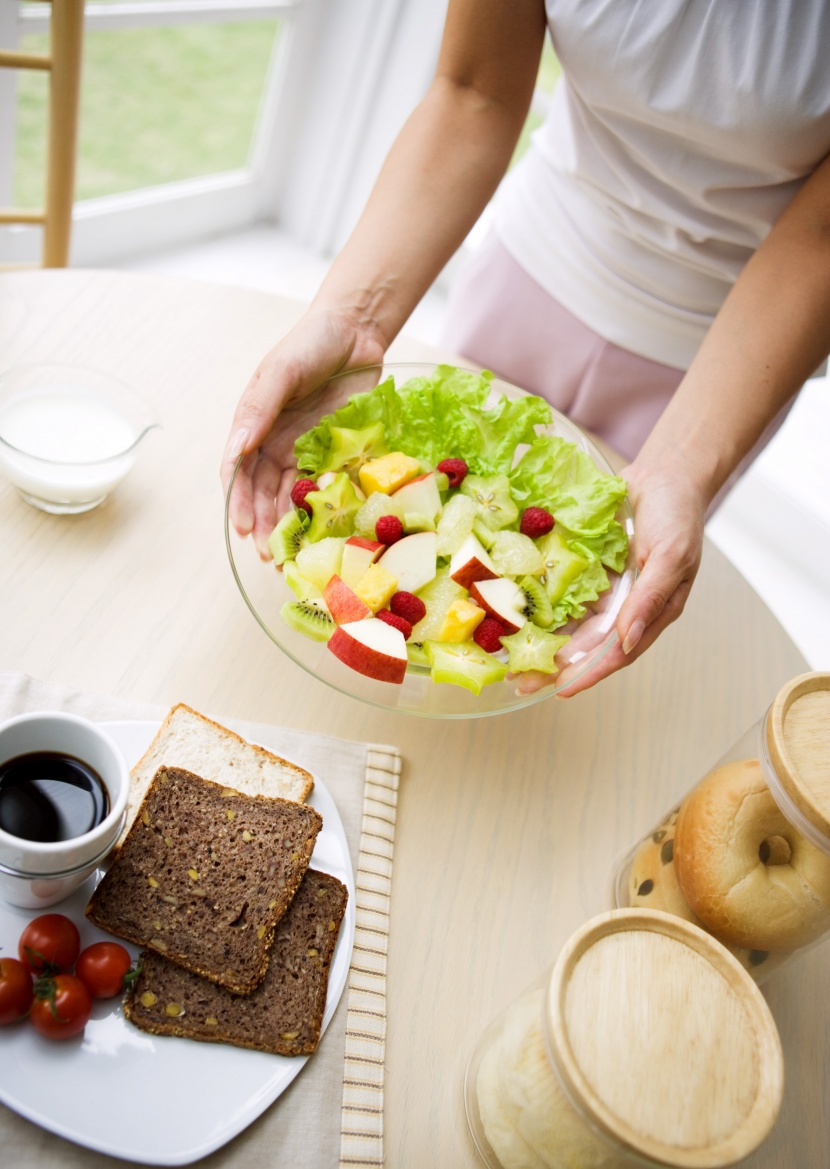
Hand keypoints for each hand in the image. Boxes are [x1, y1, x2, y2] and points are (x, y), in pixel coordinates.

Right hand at [220, 309, 385, 557]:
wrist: (357, 332)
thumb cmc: (311, 343)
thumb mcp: (281, 370)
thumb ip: (259, 408)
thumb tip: (237, 447)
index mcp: (253, 425)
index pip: (237, 472)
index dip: (238, 502)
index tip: (244, 528)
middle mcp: (274, 443)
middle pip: (262, 493)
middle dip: (263, 525)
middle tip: (271, 555)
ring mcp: (304, 451)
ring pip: (291, 497)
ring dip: (290, 526)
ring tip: (294, 554)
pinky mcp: (334, 454)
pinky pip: (326, 487)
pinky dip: (323, 511)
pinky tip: (325, 533)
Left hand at [516, 459, 706, 697]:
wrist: (666, 473)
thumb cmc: (678, 515)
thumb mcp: (670, 556)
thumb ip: (649, 598)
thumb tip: (626, 640)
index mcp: (652, 611)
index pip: (617, 651)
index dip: (590, 672)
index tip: (562, 690)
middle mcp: (625, 606)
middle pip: (587, 644)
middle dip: (555, 666)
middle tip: (521, 684)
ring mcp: (605, 588)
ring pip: (569, 623)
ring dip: (542, 642)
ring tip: (510, 661)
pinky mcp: (587, 569)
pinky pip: (560, 591)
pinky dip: (540, 606)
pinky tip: (515, 617)